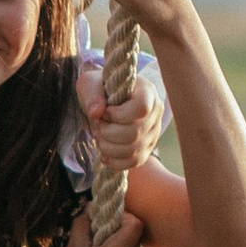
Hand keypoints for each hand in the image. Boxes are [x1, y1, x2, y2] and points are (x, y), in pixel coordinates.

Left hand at [76, 57, 165, 171]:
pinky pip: (135, 161)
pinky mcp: (147, 148)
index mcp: (146, 91)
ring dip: (109, 147)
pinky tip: (104, 154)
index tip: (105, 112)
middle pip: (135, 133)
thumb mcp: (90, 84)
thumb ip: (92, 95)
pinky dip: (116, 162)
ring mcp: (154, 132)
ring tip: (99, 136)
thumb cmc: (99, 89)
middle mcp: (155, 112)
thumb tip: (96, 113)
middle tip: (98, 125)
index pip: (141, 108)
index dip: (118, 115)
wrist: (105, 101)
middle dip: (109, 133)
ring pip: (134, 150)